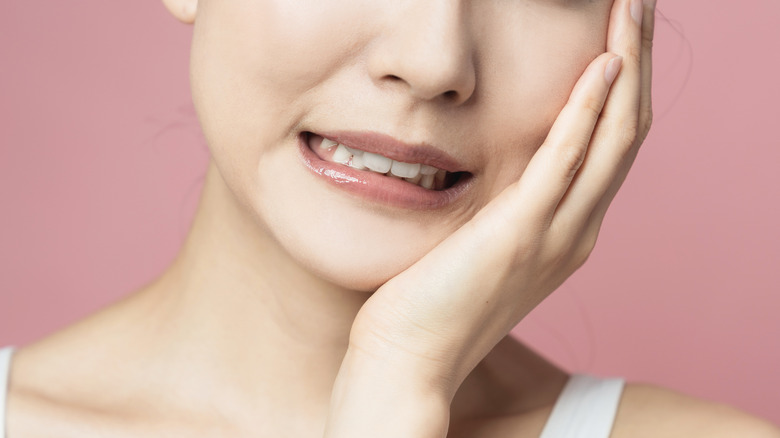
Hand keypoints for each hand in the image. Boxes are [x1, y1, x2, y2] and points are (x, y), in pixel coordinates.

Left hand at [324, 0, 655, 435]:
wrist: (409, 359)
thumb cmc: (434, 301)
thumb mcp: (485, 246)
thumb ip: (509, 209)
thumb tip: (501, 171)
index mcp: (568, 232)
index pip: (612, 146)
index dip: (623, 88)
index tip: (619, 37)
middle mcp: (577, 231)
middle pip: (627, 131)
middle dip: (637, 61)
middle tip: (639, 5)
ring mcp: (555, 235)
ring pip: (613, 138)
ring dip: (627, 68)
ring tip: (632, 12)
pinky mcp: (520, 234)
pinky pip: (565, 162)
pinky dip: (587, 112)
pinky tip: (599, 66)